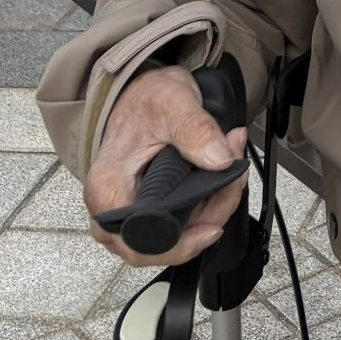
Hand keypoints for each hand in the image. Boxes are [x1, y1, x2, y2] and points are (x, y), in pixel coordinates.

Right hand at [83, 66, 247, 269]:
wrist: (136, 93)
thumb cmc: (145, 100)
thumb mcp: (173, 103)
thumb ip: (196, 129)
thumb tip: (220, 160)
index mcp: (108, 189)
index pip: (140, 242)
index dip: (180, 242)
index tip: (213, 225)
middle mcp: (110, 211)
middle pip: (161, 246)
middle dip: (205, 220)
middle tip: (231, 183)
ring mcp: (125, 216)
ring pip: (172, 239)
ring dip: (208, 213)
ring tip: (228, 174)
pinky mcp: (142, 212)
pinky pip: (175, 227)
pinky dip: (202, 209)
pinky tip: (218, 183)